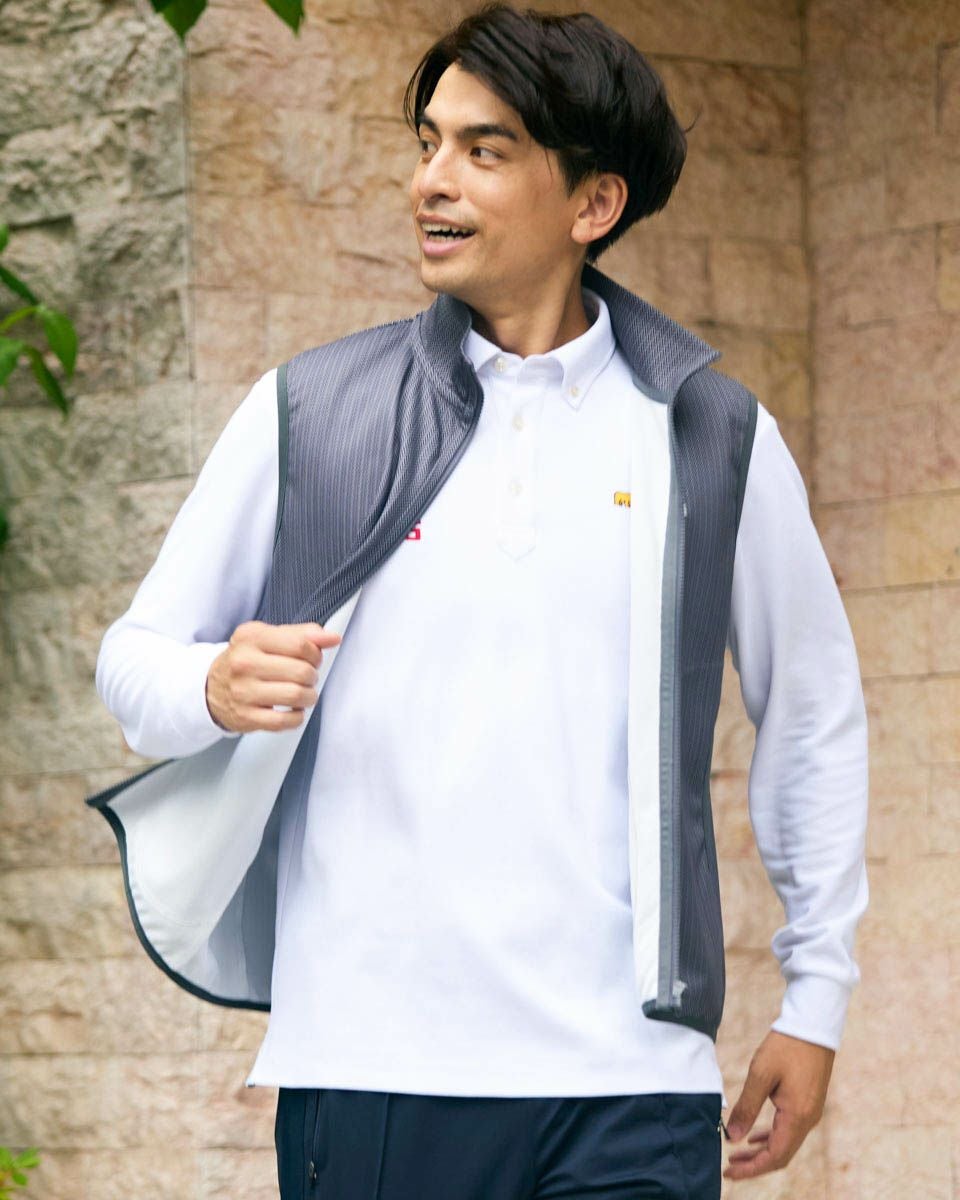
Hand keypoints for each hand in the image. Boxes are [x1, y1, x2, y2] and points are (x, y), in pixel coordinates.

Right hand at [205, 620, 342, 733]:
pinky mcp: (246, 717)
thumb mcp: (268, 637)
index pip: (300, 644)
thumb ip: (302, 634)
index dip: (315, 654)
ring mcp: (243, 691)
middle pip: (301, 671)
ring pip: (296, 696)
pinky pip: (285, 721)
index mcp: (252, 637)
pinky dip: (296, 717)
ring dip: (309, 697)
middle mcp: (244, 663)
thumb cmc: (247, 660)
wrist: (211, 687)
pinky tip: (292, 710)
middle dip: (313, 676)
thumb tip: (332, 638)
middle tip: (307, 677)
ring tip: (303, 694)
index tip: (312, 658)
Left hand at [723, 1029, 833, 1180]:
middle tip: (729, 1167)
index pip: (774, 1157)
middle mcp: (808, 1120)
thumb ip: (746, 1107)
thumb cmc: (786, 1046)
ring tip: (737, 1154)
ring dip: (761, 1151)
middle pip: (781, 1155)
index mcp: (797, 1117)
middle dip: (754, 1164)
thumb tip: (732, 1138)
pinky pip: (789, 1130)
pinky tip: (755, 1135)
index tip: (730, 1173)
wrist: (812, 1025)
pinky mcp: (808, 1103)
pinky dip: (771, 1137)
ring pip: (785, 1144)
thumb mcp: (761, 1074)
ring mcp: (810, 1112)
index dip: (751, 1169)